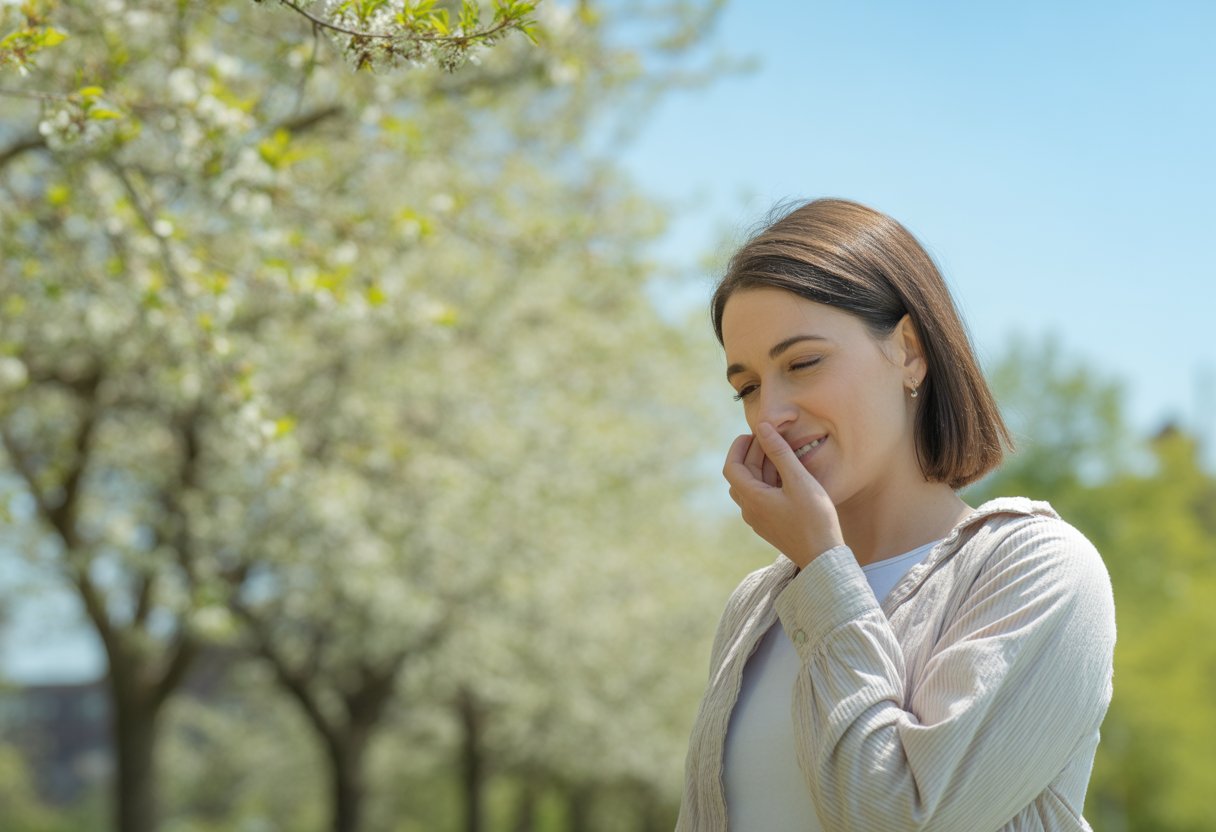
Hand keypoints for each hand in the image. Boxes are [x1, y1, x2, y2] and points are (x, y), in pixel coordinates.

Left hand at [723, 422, 843, 568]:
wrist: (824, 558)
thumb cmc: (815, 519)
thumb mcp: (799, 480)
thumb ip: (779, 452)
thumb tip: (762, 427)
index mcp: (752, 499)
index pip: (732, 467)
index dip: (739, 447)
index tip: (755, 432)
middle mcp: (750, 511)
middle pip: (741, 475)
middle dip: (753, 454)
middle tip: (771, 438)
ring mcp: (759, 520)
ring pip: (751, 486)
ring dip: (761, 467)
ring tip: (780, 452)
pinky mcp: (769, 525)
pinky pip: (761, 497)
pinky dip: (768, 481)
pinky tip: (786, 474)